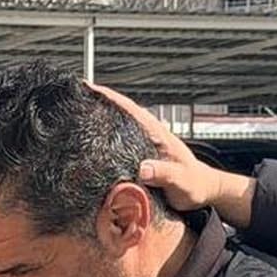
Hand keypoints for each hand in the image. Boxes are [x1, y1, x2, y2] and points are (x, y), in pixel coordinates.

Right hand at [88, 82, 257, 226]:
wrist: (204, 190)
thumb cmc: (195, 185)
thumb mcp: (181, 181)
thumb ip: (164, 174)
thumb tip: (142, 169)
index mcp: (158, 133)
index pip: (130, 108)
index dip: (109, 96)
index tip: (87, 86)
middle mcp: (149, 134)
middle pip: (119, 111)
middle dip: (97, 101)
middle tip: (72, 96)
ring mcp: (145, 142)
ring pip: (118, 124)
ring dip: (99, 116)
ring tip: (75, 112)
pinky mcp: (142, 154)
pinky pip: (120, 140)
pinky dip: (106, 134)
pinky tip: (92, 138)